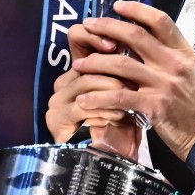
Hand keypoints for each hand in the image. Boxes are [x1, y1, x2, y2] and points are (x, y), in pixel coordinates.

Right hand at [46, 22, 141, 159]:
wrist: (117, 159)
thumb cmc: (125, 124)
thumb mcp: (128, 92)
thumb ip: (126, 67)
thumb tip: (138, 39)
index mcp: (78, 71)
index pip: (79, 37)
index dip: (97, 36)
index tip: (119, 44)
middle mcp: (64, 82)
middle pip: (86, 62)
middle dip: (112, 68)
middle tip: (133, 77)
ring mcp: (56, 101)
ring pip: (85, 83)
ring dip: (111, 89)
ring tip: (130, 98)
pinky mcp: (56, 119)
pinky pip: (80, 107)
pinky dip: (103, 109)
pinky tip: (119, 115)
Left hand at [73, 1, 194, 163]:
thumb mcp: (192, 71)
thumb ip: (170, 55)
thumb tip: (144, 40)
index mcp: (184, 52)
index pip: (160, 20)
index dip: (136, 10)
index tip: (117, 6)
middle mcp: (174, 64)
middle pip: (135, 36)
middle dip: (107, 27)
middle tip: (88, 26)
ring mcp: (164, 84)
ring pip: (121, 64)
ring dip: (95, 63)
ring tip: (78, 65)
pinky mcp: (154, 106)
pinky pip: (119, 97)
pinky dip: (98, 97)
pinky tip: (84, 99)